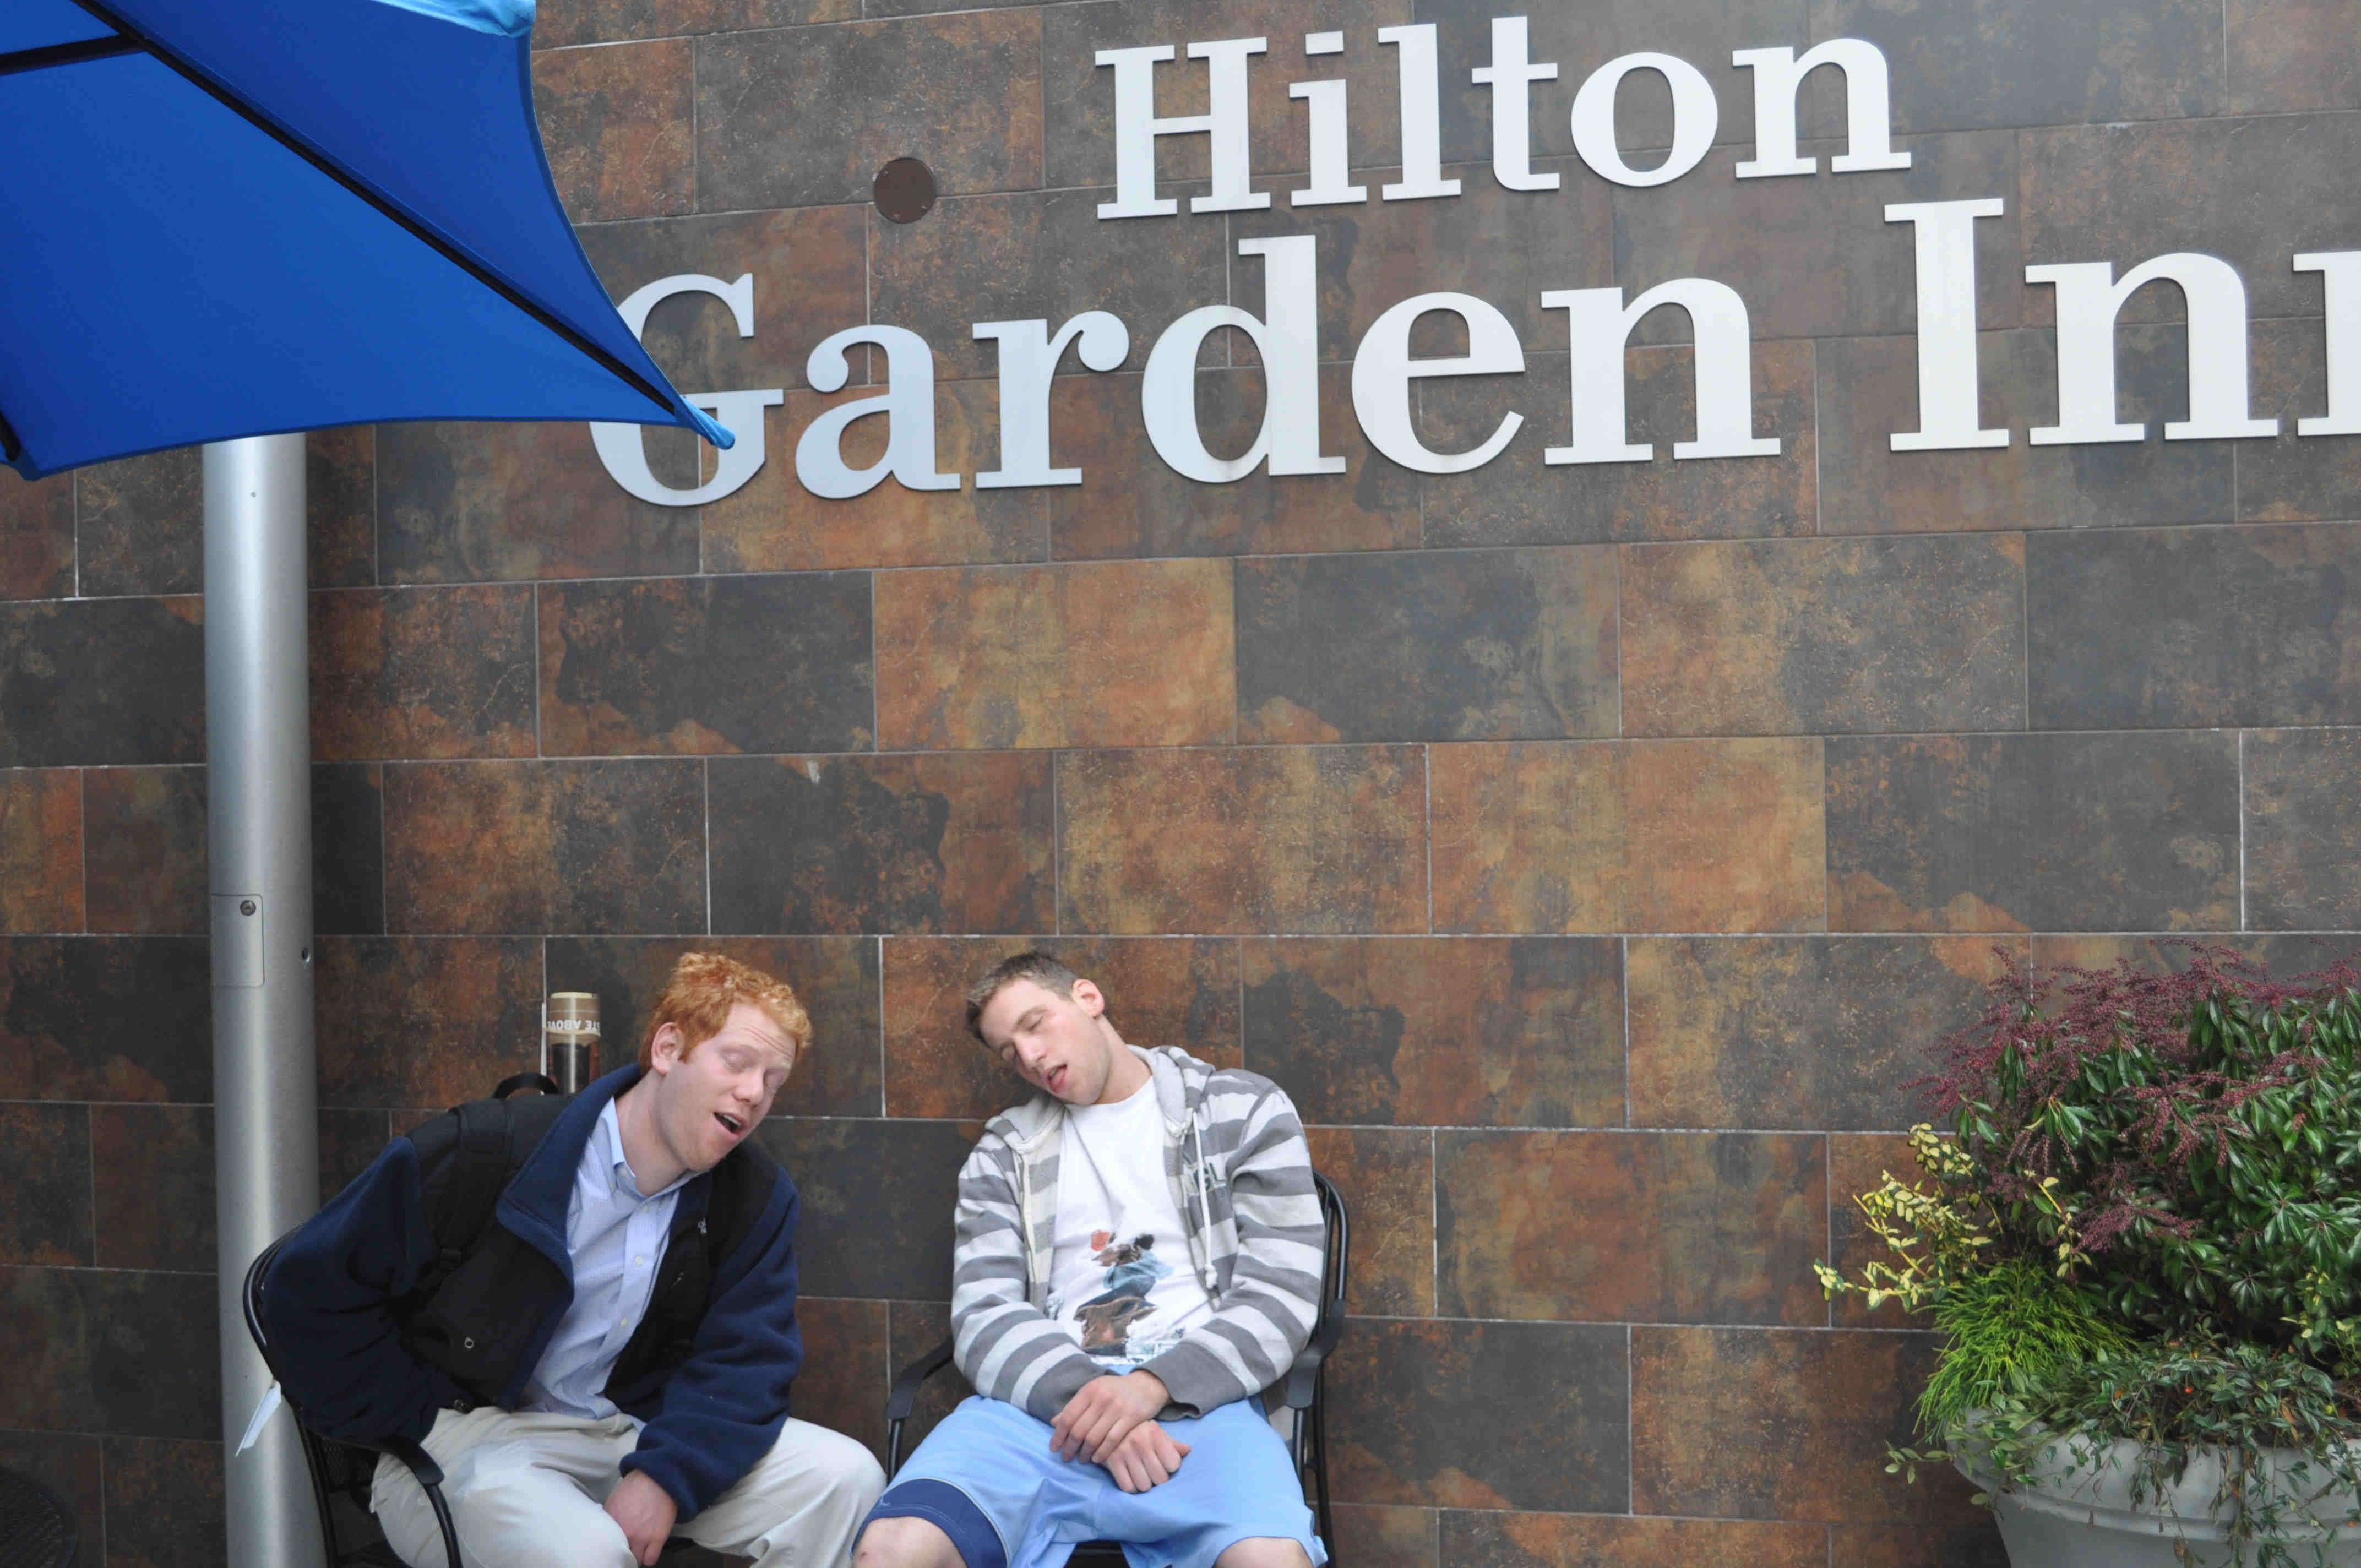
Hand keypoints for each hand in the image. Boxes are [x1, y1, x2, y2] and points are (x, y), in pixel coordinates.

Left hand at [604, 1470, 677, 1565]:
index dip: (608, 1548)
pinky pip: (650, 1560)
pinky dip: (648, 1559)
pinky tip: (647, 1552)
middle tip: (624, 1550)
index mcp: (611, 1524)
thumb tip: (603, 1529)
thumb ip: (607, 1518)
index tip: (611, 1548)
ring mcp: (642, 1537)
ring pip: (635, 1561)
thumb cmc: (635, 1487)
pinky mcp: (658, 1538)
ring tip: (637, 1552)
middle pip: (619, 1556)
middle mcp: (625, 1533)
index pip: (603, 1547)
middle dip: (621, 1554)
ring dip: (635, 1557)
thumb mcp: (613, 1501)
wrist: (658, 1479)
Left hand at [1049, 1369, 1168, 1462]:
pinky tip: (1096, 1459)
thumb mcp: (1093, 1392)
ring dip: (1084, 1453)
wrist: (1146, 1385)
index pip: (1068, 1417)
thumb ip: (1075, 1407)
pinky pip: (1112, 1440)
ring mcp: (1117, 1408)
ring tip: (1081, 1460)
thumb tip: (1054, 1422)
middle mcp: (1102, 1397)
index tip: (1054, 1448)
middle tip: (1066, 1458)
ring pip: (1094, 1437)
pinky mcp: (1131, 1418)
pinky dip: (1102, 1453)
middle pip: (1079, 1429)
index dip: (1058, 1435)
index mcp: (1089, 1390)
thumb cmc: (1115, 1390)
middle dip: (1069, 1447)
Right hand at [1103, 1420, 1189, 1492]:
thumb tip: (1187, 1450)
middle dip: (1159, 1479)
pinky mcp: (1112, 1462)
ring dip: (1145, 1484)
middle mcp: (1140, 1443)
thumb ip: (1172, 1443)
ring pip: (1144, 1486)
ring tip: (1142, 1475)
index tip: (1165, 1463)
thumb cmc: (1138, 1431)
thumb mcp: (1156, 1432)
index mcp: (1154, 1434)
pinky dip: (1132, 1487)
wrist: (1107, 1423)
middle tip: (1154, 1472)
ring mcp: (1125, 1453)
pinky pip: (1127, 1487)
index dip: (1171, 1467)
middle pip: (1160, 1478)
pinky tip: (1131, 1478)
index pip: (1173, 1464)